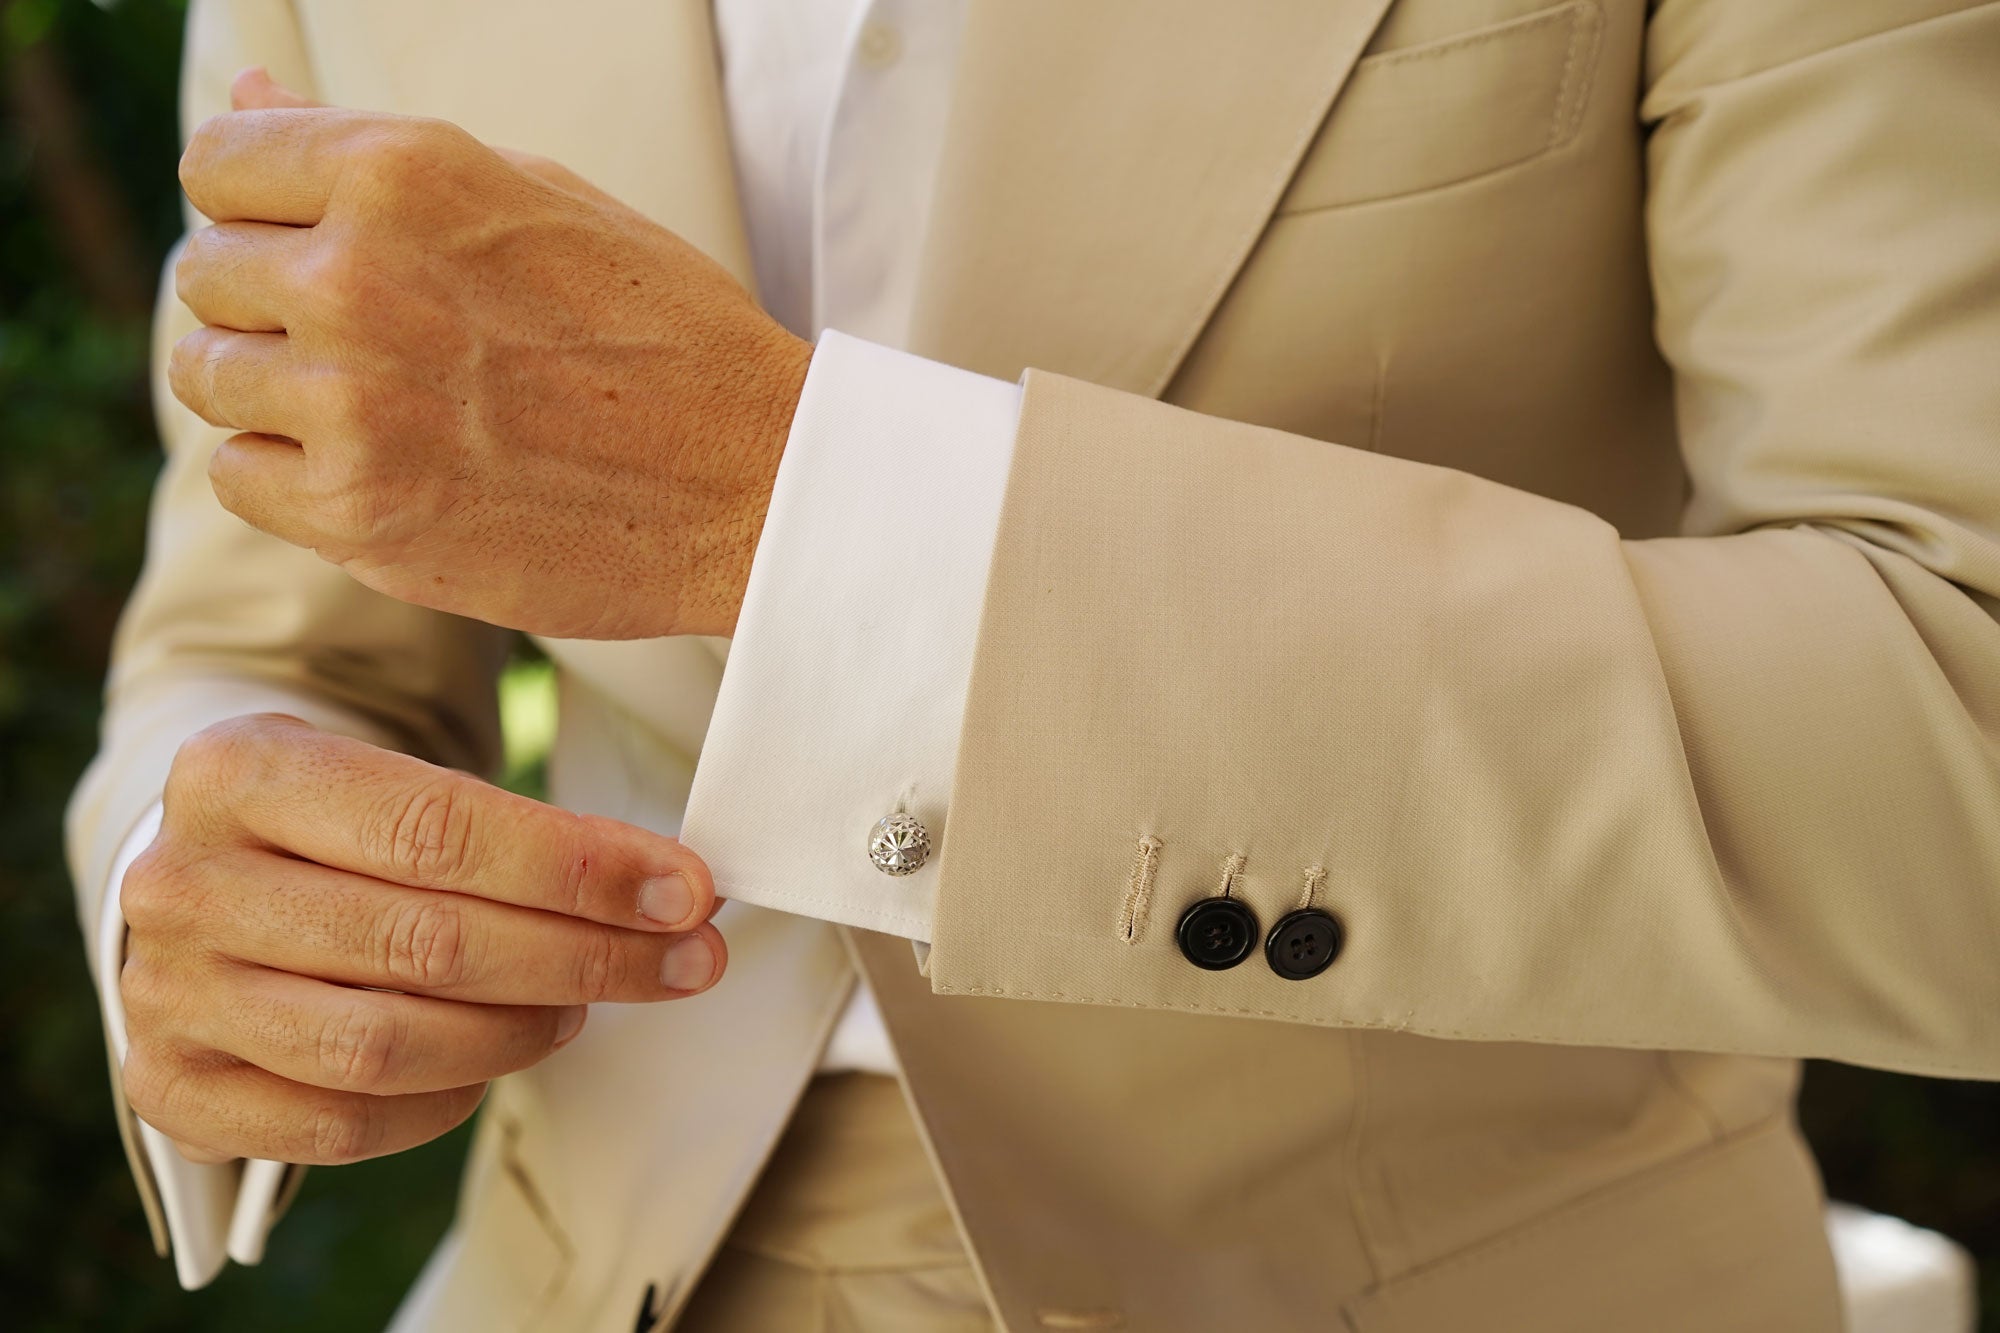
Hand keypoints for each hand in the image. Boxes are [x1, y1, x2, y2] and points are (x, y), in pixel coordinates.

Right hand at [118, 714, 724, 1165]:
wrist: (211, 877)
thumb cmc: (337, 826)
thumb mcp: (400, 779)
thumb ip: (521, 828)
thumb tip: (676, 893)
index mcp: (240, 771)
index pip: (439, 829)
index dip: (581, 870)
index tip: (687, 892)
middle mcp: (185, 884)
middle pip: (426, 941)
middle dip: (585, 955)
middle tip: (684, 961)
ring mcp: (168, 996)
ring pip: (384, 1044)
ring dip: (517, 1033)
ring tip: (578, 1007)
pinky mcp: (175, 1090)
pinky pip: (340, 1125)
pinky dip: (441, 1101)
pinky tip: (490, 1063)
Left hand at [169, 70, 810, 639]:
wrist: (753, 484)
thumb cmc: (664, 333)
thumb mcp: (537, 196)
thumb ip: (377, 154)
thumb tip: (249, 89)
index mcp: (403, 171)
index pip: (217, 157)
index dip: (256, 202)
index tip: (307, 244)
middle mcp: (357, 276)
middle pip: (206, 271)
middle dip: (268, 300)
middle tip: (370, 341)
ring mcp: (352, 401)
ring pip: (208, 375)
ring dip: (274, 390)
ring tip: (378, 406)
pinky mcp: (357, 513)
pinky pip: (239, 475)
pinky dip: (291, 475)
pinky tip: (379, 466)